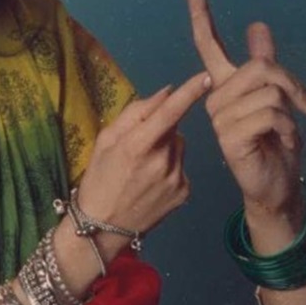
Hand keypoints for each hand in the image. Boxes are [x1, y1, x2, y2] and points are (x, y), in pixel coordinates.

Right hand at [75, 71, 209, 246]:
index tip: (205, 77)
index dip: (189, 93)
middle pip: (174, 130)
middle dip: (161, 131)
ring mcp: (175, 179)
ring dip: (166, 150)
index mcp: (138, 145)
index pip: (170, 112)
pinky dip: (171, 169)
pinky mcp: (184, 192)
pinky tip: (153, 184)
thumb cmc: (100, 178)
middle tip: (138, 150)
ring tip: (144, 170)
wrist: (102, 226)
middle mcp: (162, 161)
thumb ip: (136, 113)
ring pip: (179, 148)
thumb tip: (166, 93)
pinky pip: (182, 167)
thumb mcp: (106, 140)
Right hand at [183, 0, 305, 227]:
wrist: (278, 184)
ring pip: (270, 91)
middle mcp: (217, 98)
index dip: (201, 12)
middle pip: (261, 67)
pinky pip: (270, 113)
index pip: (208, 43)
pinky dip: (288, 127)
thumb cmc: (277, 143)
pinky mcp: (230, 137)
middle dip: (292, 84)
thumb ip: (266, 64)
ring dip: (292, 112)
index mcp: (227, 85)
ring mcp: (220, 118)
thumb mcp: (280, 98)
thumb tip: (257, 25)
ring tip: (284, 132)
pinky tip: (280, 142)